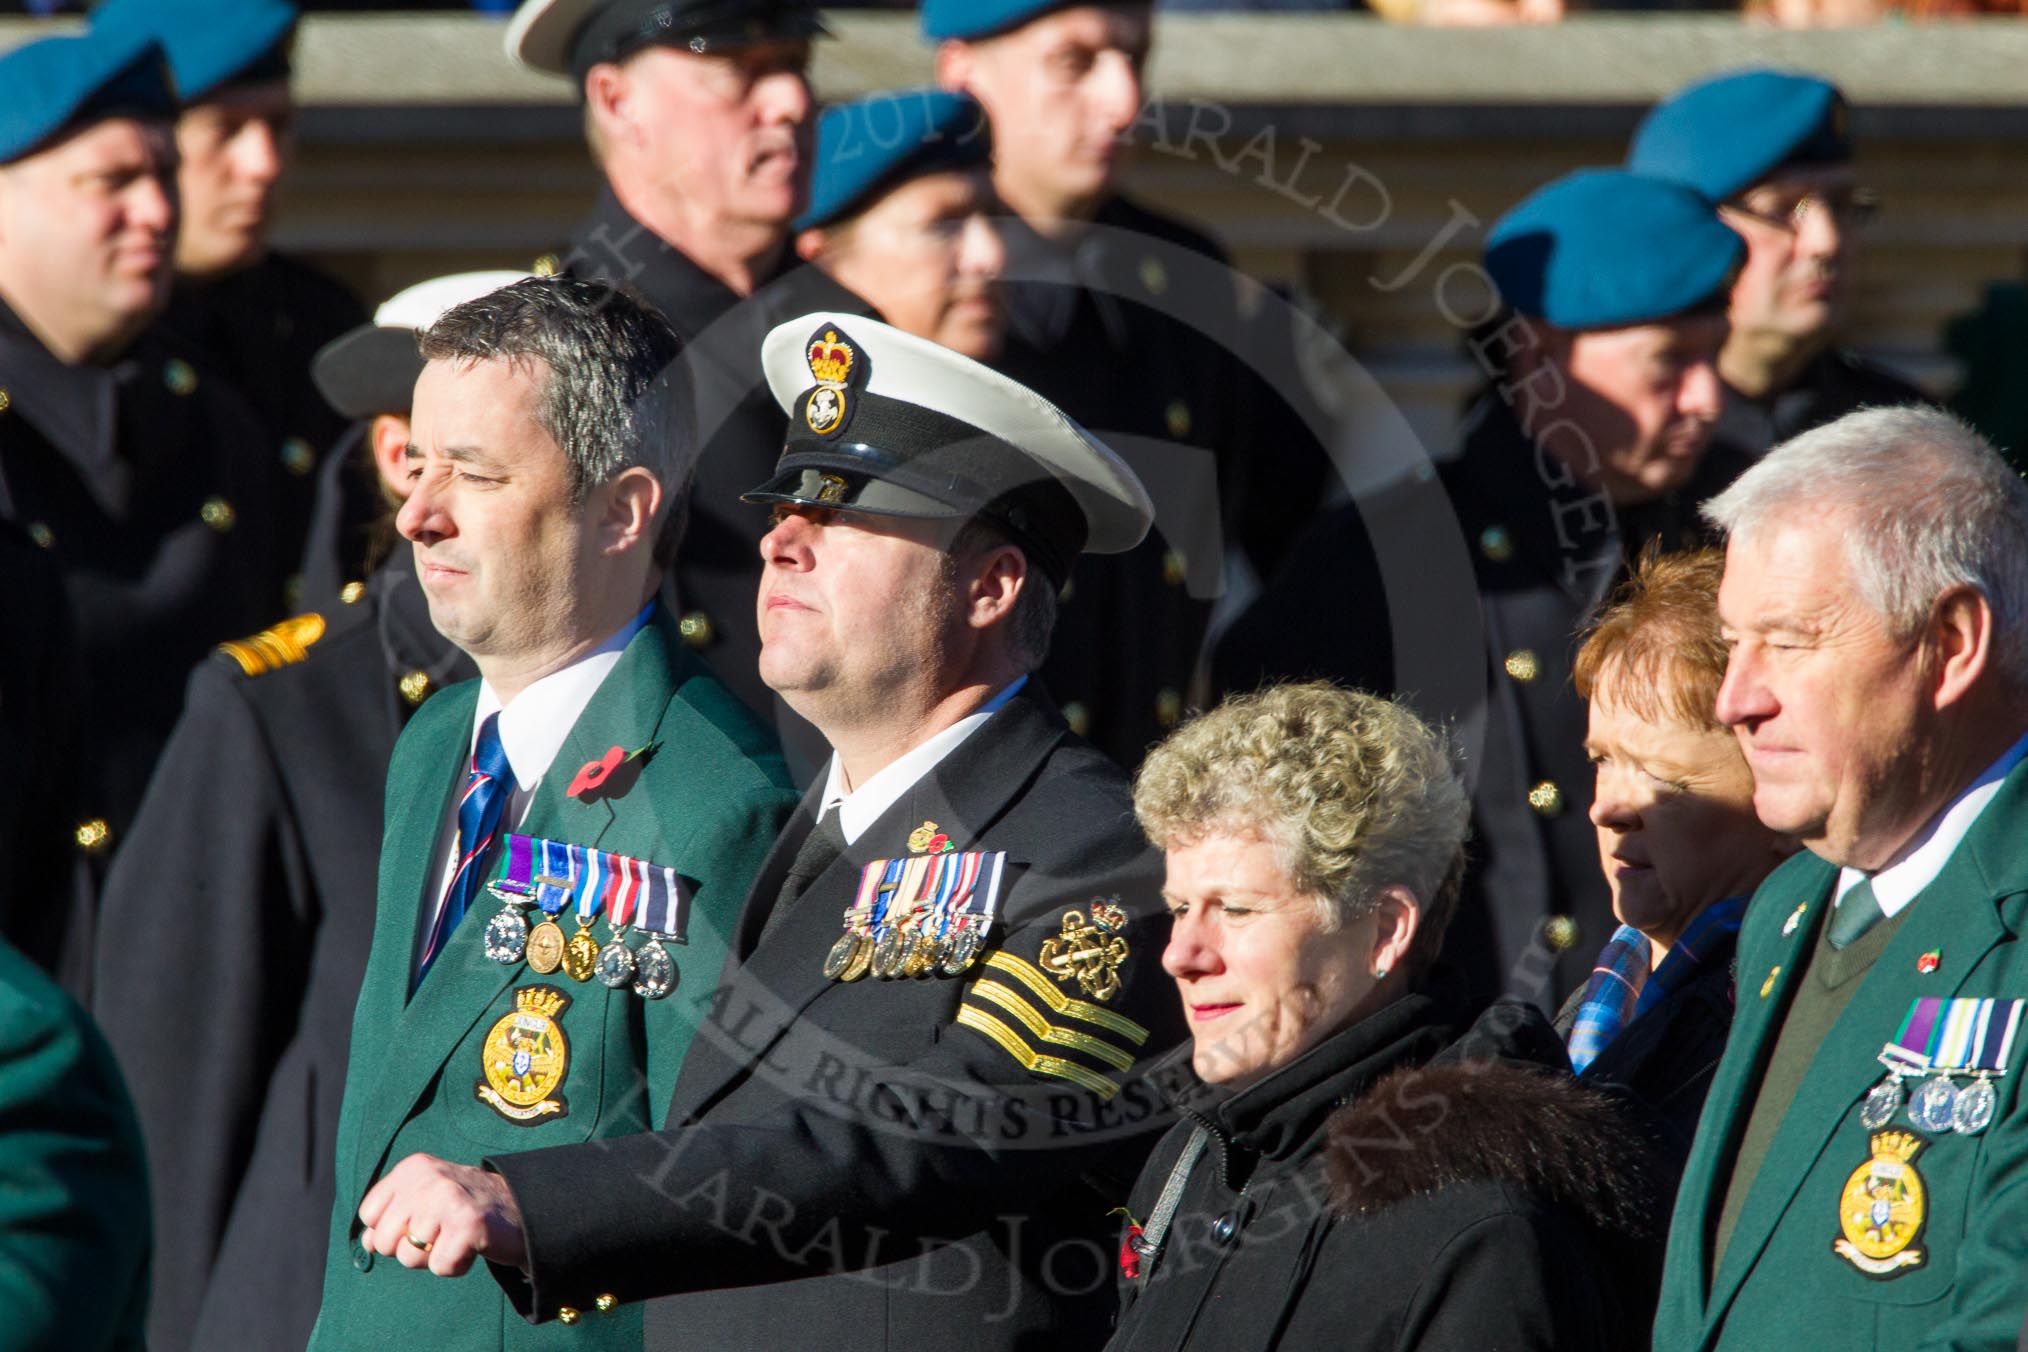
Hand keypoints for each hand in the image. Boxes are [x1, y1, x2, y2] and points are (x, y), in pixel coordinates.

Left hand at [358, 1153, 527, 1276]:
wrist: (520, 1209)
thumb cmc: (462, 1210)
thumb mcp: (422, 1201)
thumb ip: (390, 1218)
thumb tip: (368, 1242)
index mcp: (413, 1168)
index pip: (369, 1215)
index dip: (391, 1229)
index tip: (420, 1220)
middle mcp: (428, 1177)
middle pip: (384, 1240)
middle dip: (410, 1248)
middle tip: (441, 1232)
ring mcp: (448, 1199)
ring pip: (409, 1257)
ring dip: (434, 1258)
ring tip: (456, 1237)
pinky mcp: (468, 1224)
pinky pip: (440, 1266)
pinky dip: (456, 1265)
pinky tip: (471, 1246)